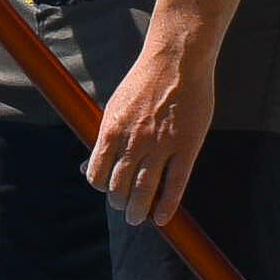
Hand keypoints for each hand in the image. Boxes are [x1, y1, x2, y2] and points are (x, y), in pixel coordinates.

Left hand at [86, 25, 216, 223]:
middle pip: (119, 186)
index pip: (97, 173)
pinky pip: (176, 184)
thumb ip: (107, 135)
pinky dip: (167, 205)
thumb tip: (92, 161)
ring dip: (138, 209)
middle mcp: (133, 141)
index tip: (108, 190)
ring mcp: (161, 146)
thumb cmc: (145, 82)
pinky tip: (162, 218)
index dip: (101, 186)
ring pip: (144, 190)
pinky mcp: (187, 147)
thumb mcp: (116, 106)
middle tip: (124, 208)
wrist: (176, 61)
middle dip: (119, 202)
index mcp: (111, 130)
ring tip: (138, 217)